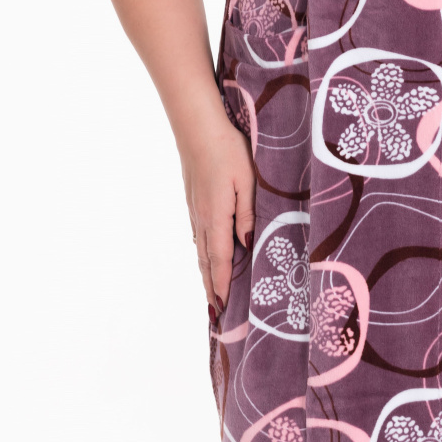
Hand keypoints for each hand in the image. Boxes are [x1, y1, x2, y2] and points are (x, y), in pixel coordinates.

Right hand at [177, 116, 256, 312]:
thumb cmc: (228, 150)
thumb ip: (247, 214)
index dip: (221, 286)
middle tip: (214, 314)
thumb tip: (245, 245)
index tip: (222, 309)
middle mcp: (202, 218)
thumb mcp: (247, 181)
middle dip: (210, 288)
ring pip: (200, 249)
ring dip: (204, 273)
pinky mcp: (194, 200)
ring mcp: (195, 209)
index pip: (219, 260)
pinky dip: (202, 253)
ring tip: (210, 292)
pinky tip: (205, 255)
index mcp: (217, 216)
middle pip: (205, 261)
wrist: (198, 127)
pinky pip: (198, 234)